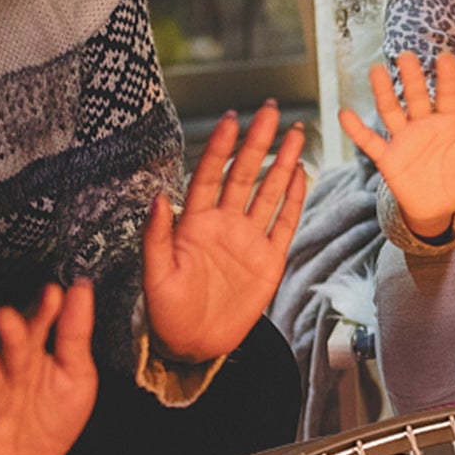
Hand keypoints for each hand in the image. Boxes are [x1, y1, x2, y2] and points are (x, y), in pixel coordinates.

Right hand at [0, 280, 97, 454]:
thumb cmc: (56, 412)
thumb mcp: (77, 373)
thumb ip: (75, 334)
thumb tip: (81, 288)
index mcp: (36, 359)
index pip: (41, 331)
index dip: (46, 313)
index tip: (54, 291)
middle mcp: (14, 378)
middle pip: (14, 354)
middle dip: (12, 335)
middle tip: (9, 313)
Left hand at [143, 102, 306, 362]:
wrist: (193, 344)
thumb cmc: (167, 311)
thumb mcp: (155, 276)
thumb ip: (156, 237)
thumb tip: (158, 199)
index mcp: (194, 223)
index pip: (209, 176)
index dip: (219, 147)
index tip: (231, 118)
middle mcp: (223, 225)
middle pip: (243, 175)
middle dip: (257, 143)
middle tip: (269, 110)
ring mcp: (248, 241)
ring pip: (268, 193)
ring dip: (282, 164)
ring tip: (295, 133)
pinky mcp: (269, 261)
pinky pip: (283, 225)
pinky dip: (293, 200)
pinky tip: (300, 175)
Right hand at [339, 51, 454, 238]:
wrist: (437, 208)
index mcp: (448, 121)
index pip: (447, 94)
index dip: (447, 77)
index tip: (446, 57)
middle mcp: (423, 123)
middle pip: (415, 95)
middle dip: (411, 77)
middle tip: (406, 56)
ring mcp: (403, 138)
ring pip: (391, 110)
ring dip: (383, 92)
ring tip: (376, 71)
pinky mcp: (388, 157)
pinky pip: (370, 141)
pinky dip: (356, 130)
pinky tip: (345, 114)